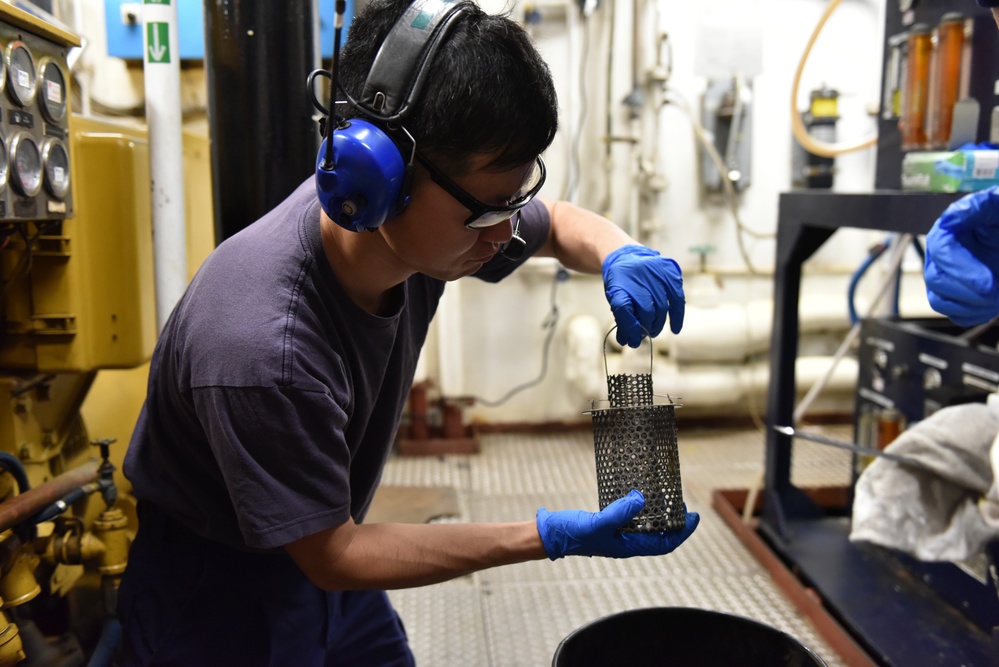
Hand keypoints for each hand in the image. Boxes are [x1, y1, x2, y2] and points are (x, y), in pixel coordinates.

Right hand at [536, 490, 698, 559]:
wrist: (550, 535)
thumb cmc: (572, 533)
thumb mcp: (597, 522)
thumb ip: (620, 512)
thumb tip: (642, 499)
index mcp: (627, 547)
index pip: (664, 543)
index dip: (682, 532)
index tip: (694, 517)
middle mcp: (625, 543)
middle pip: (659, 536)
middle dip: (674, 523)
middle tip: (683, 505)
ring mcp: (617, 535)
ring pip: (646, 528)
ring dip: (659, 516)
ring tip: (666, 500)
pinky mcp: (608, 526)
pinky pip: (632, 519)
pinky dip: (641, 510)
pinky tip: (639, 498)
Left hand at [602, 244, 684, 346]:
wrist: (626, 256)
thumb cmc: (621, 284)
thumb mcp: (614, 298)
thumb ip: (622, 318)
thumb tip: (628, 342)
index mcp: (618, 283)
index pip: (623, 309)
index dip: (629, 328)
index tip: (632, 341)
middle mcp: (637, 276)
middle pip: (645, 310)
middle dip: (645, 327)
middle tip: (645, 334)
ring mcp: (655, 272)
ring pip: (661, 307)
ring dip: (658, 324)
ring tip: (654, 330)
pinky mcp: (670, 272)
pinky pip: (677, 298)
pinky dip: (677, 316)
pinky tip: (674, 329)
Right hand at [924, 187, 998, 325]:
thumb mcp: (997, 204)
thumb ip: (978, 206)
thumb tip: (952, 217)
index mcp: (950, 228)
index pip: (942, 250)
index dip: (962, 270)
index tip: (989, 285)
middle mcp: (942, 253)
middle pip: (936, 279)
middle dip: (968, 292)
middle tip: (997, 293)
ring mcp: (947, 274)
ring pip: (940, 300)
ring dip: (971, 306)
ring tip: (998, 299)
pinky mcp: (955, 292)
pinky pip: (953, 312)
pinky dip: (974, 314)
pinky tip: (993, 305)